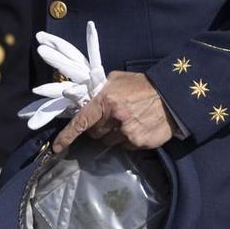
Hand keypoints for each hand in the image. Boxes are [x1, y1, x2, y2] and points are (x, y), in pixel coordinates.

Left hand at [51, 70, 179, 153]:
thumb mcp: (115, 80)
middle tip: (110, 118)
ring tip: (127, 121)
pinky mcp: (140, 142)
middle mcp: (114, 118)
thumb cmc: (141, 85)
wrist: (172, 96)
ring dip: (113, 135)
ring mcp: (128, 132)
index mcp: (104, 101)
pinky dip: (128, 140)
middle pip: (95, 133)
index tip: (57, 147)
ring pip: (109, 141)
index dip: (67, 136)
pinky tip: (137, 127)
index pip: (80, 122)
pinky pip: (125, 146)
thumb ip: (98, 90)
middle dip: (98, 128)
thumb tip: (83, 99)